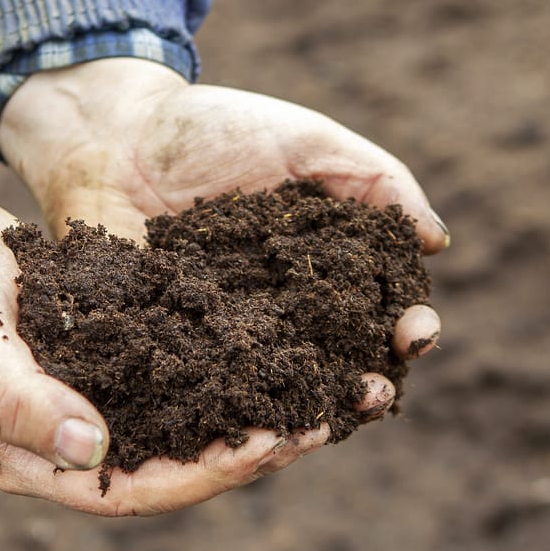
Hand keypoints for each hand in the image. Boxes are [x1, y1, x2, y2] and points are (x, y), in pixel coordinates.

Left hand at [0, 58, 445, 504]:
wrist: (114, 133)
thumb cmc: (214, 130)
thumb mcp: (306, 141)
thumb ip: (375, 180)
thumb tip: (435, 240)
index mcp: (323, 270)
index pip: (379, 311)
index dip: (405, 327)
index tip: (416, 330)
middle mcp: (281, 313)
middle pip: (336, 364)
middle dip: (365, 384)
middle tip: (376, 391)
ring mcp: (225, 337)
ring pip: (276, 391)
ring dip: (306, 412)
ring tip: (324, 420)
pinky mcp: (169, 351)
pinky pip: (203, 389)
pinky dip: (228, 410)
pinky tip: (248, 420)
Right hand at [0, 161, 291, 514]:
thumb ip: (15, 398)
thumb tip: (92, 446)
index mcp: (30, 458)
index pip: (134, 490)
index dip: (206, 473)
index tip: (273, 443)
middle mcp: (65, 439)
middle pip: (170, 463)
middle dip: (245, 448)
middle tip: (321, 417)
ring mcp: (81, 397)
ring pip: (176, 420)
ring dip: (241, 407)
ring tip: (310, 387)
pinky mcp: (94, 353)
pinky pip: (165, 370)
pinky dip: (213, 363)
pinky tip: (259, 342)